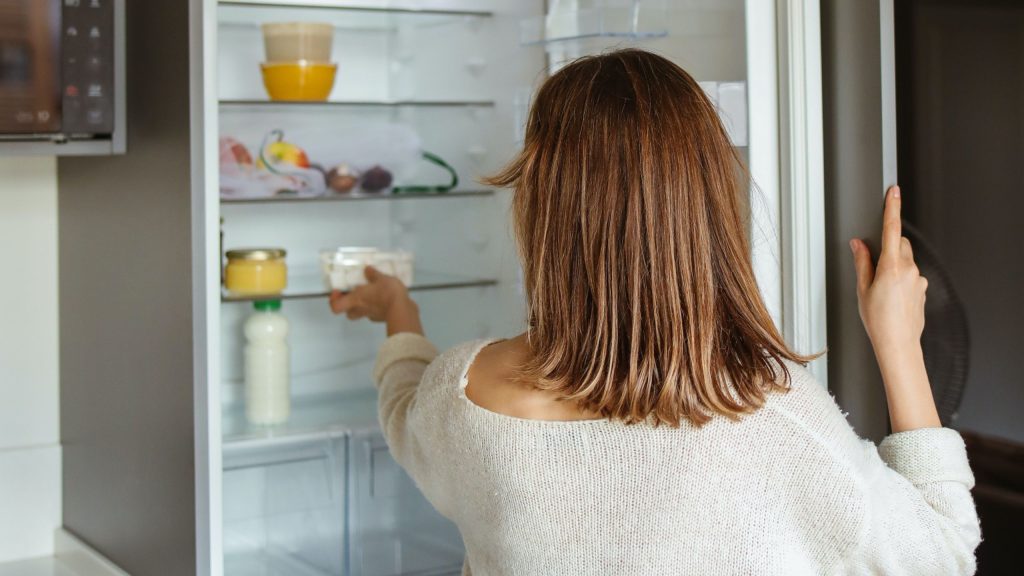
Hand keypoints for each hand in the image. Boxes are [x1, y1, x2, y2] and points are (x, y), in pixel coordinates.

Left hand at [329, 266, 423, 335]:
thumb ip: (373, 274)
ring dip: (364, 306)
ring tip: (372, 295)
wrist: (402, 310)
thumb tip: (367, 270)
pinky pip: (375, 313)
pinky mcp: (382, 318)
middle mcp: (361, 309)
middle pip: (348, 313)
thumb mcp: (381, 278)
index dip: (334, 300)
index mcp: (356, 299)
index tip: (339, 291)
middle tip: (355, 295)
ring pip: (362, 313)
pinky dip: (377, 307)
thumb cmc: (387, 293)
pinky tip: (385, 299)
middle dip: (349, 305)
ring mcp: (371, 316)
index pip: (336, 307)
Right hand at [850, 186, 927, 352]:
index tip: (894, 192)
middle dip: (889, 246)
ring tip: (882, 290)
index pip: (891, 229)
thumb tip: (859, 245)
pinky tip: (892, 298)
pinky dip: (901, 279)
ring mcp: (919, 280)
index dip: (892, 207)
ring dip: (895, 266)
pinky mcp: (923, 289)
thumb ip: (862, 262)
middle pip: (901, 244)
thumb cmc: (879, 322)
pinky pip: (911, 276)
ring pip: (906, 260)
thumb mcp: (862, 290)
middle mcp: (910, 270)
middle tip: (874, 266)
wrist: (898, 344)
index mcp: (891, 267)